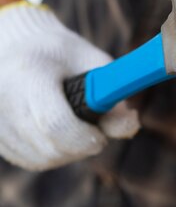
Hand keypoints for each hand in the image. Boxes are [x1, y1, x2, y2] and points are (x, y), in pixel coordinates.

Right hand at [0, 2, 139, 170]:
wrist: (15, 46)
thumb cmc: (61, 54)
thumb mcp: (91, 62)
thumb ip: (112, 93)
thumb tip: (131, 126)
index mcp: (29, 74)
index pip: (55, 123)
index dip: (84, 137)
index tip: (101, 137)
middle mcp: (5, 99)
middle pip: (49, 147)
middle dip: (80, 146)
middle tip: (94, 132)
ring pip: (42, 158)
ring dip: (68, 152)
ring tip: (76, 126)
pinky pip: (31, 160)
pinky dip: (52, 153)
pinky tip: (58, 133)